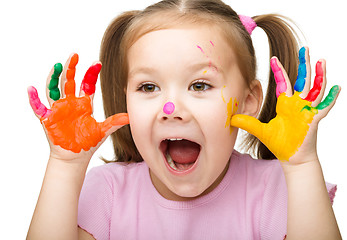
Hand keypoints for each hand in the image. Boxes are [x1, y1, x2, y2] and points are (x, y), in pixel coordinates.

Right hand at [28, 54, 128, 161]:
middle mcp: (70, 103)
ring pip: (54, 89)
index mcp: (84, 104)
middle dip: (71, 68)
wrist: (75, 157)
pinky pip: (38, 107)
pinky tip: (31, 89)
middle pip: (69, 81)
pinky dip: (34, 98)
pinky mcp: (48, 118)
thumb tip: (130, 117)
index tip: (97, 63)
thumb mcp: (103, 131)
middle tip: (74, 55)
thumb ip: (114, 122)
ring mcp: (58, 109)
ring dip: (53, 77)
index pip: (87, 84)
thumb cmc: (88, 143)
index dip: (91, 73)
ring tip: (57, 66)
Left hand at [231, 47, 339, 162]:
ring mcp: (307, 111)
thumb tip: (231, 118)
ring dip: (319, 76)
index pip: (283, 83)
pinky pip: (324, 107)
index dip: (279, 71)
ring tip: (321, 61)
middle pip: (302, 80)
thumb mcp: (261, 131)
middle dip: (304, 65)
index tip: (273, 58)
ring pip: (315, 89)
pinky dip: (330, 98)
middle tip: (304, 49)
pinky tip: (336, 87)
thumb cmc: (280, 144)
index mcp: (286, 104)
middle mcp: (298, 104)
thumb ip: (248, 123)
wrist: (292, 158)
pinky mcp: (314, 120)